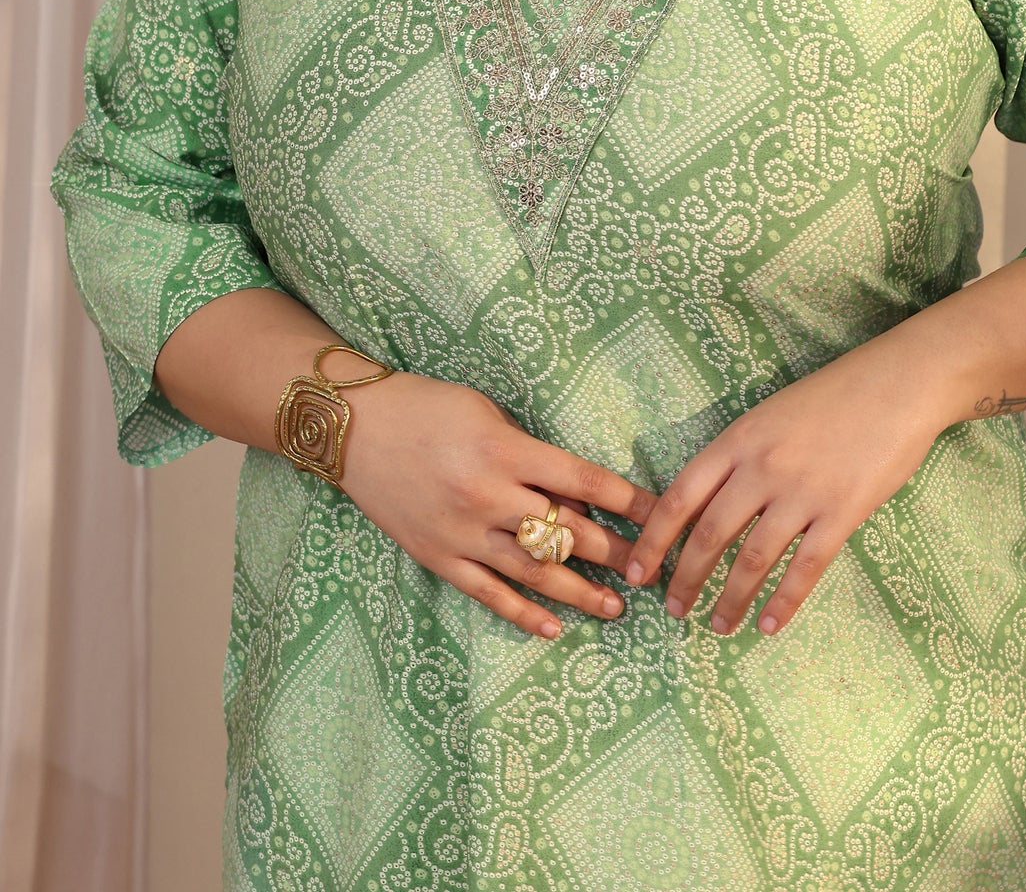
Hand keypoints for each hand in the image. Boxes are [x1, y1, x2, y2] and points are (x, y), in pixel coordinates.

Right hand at [338, 372, 657, 638]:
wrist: (355, 428)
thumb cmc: (428, 407)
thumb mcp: (488, 412)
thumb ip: (531, 452)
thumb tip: (579, 492)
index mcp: (505, 449)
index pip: (583, 479)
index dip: (628, 500)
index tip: (661, 515)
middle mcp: (487, 494)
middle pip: (567, 531)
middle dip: (616, 552)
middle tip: (652, 570)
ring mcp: (461, 531)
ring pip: (534, 571)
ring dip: (581, 592)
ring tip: (617, 608)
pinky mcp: (438, 557)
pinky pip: (487, 593)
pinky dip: (522, 613)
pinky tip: (555, 627)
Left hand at [622, 330, 943, 635]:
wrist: (898, 383)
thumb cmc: (834, 395)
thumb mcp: (771, 414)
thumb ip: (739, 455)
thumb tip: (706, 504)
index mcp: (739, 439)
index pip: (680, 495)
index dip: (654, 538)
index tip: (638, 571)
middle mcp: (762, 467)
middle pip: (710, 534)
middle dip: (686, 578)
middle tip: (674, 609)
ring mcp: (803, 491)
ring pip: (753, 559)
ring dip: (731, 599)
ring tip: (718, 625)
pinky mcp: (843, 512)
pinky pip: (805, 568)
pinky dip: (784, 602)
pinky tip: (769, 626)